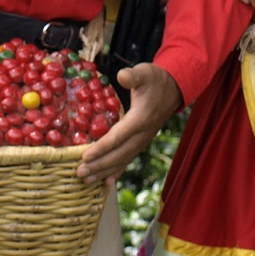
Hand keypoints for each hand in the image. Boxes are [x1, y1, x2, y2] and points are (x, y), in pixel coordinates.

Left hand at [77, 63, 181, 184]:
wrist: (174, 88)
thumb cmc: (155, 79)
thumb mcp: (145, 72)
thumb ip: (133, 76)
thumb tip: (122, 76)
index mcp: (140, 118)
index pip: (118, 136)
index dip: (102, 148)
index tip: (85, 156)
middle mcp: (142, 134)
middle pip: (119, 154)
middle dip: (99, 165)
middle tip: (80, 172)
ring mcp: (143, 140)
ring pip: (122, 160)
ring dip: (104, 171)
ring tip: (86, 179)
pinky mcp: (142, 142)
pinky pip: (128, 159)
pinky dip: (117, 171)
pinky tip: (106, 182)